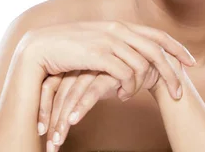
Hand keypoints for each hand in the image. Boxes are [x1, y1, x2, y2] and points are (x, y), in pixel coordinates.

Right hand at [21, 20, 195, 100]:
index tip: (191, 62)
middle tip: (179, 92)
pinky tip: (122, 95)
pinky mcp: (98, 54)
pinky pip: (125, 73)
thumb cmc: (67, 49)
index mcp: (120, 26)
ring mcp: (109, 41)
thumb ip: (116, 46)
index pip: (158, 35)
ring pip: (143, 65)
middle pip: (157, 51)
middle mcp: (118, 30)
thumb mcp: (97, 44)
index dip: (177, 48)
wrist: (39, 47)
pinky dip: (128, 87)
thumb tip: (134, 57)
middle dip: (172, 72)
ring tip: (133, 96)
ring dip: (143, 85)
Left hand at [38, 63, 162, 150]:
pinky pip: (92, 90)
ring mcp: (98, 64)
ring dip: (62, 119)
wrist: (163, 66)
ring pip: (72, 92)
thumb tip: (66, 110)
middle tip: (48, 144)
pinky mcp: (112, 70)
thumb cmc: (131, 75)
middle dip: (51, 119)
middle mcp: (86, 60)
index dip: (45, 107)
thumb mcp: (105, 79)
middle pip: (59, 91)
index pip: (53, 83)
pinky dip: (80, 107)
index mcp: (79, 60)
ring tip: (57, 139)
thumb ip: (87, 85)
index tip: (41, 131)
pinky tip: (73, 121)